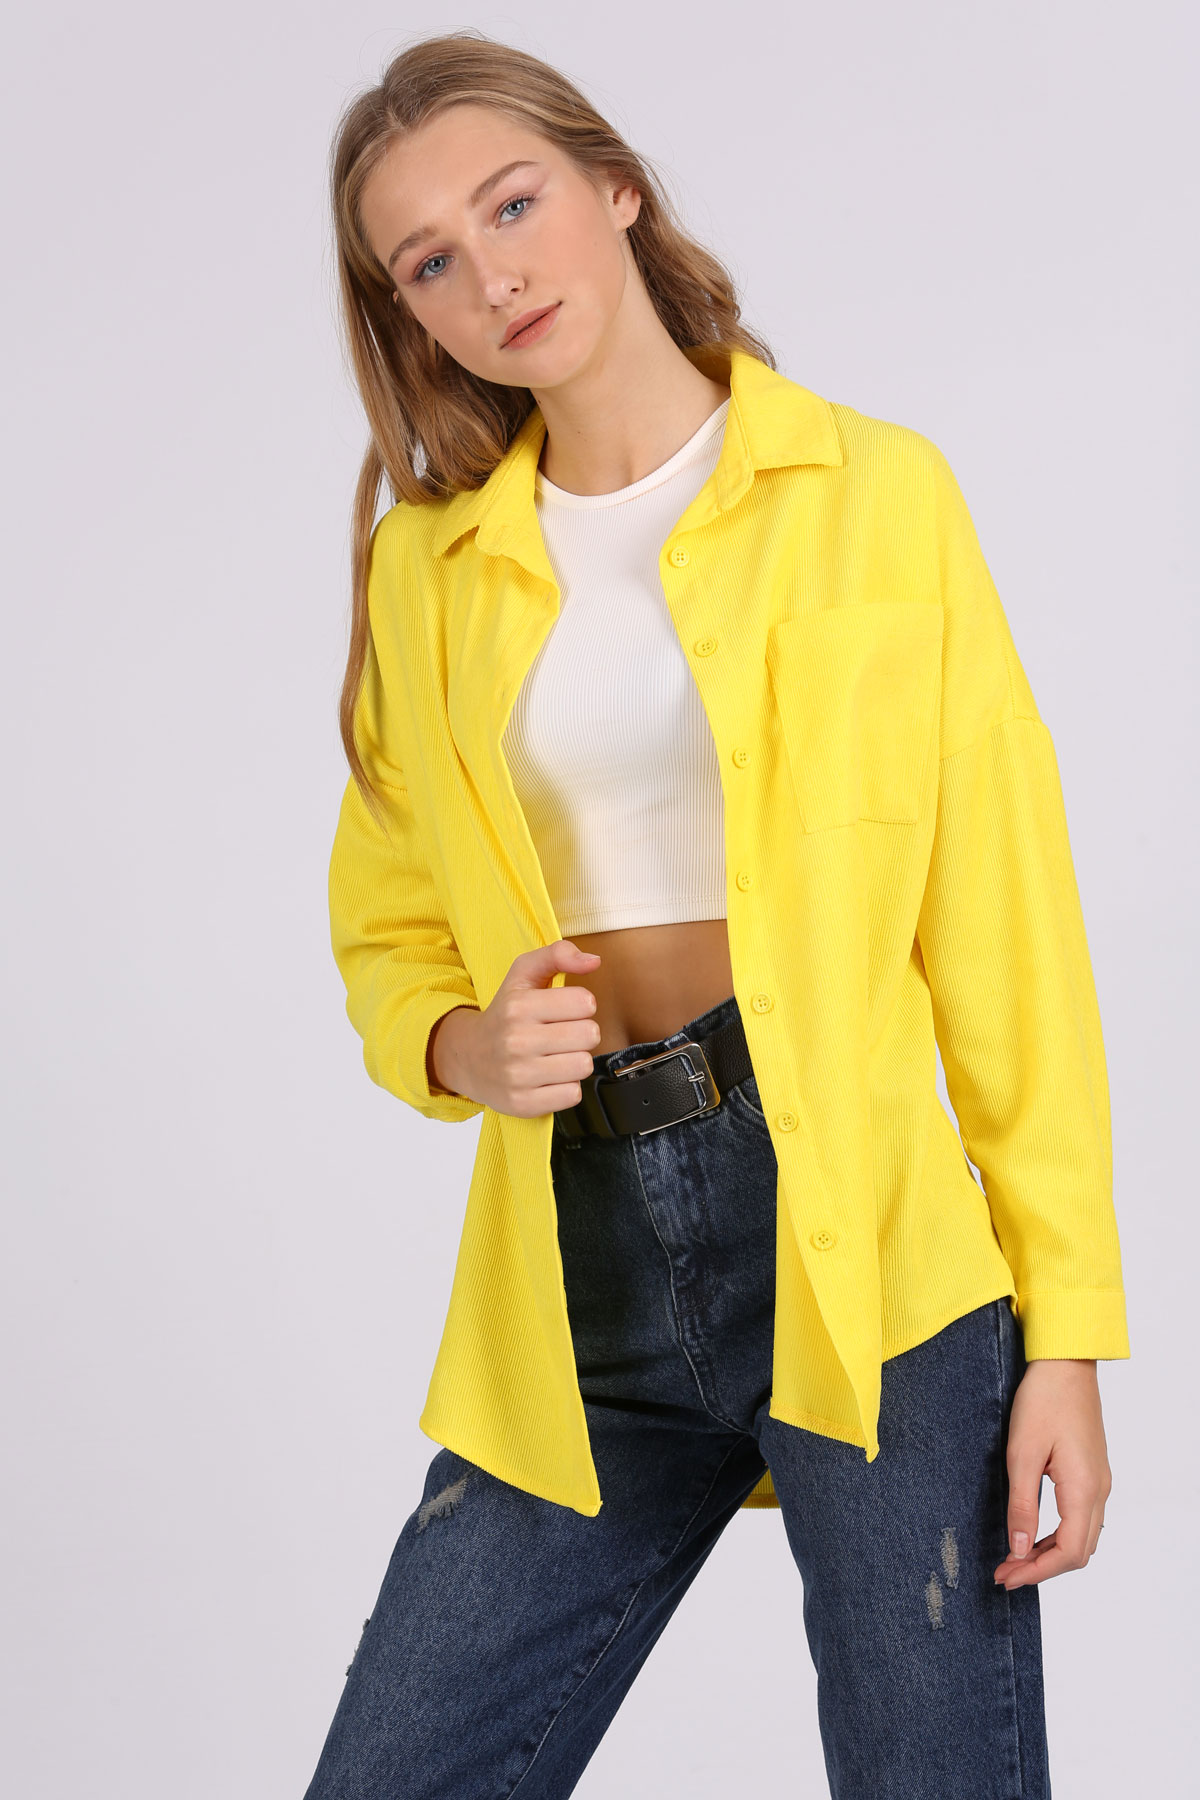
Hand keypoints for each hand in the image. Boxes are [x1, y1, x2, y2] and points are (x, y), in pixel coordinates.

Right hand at [428, 940, 602, 1116]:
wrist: (467, 1058)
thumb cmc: (504, 1014)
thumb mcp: (522, 975)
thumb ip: (557, 954)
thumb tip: (594, 961)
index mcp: (519, 1006)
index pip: (585, 1003)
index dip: (581, 1005)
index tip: (565, 1009)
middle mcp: (516, 1041)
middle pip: (590, 1035)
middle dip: (582, 1033)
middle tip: (563, 1034)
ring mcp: (518, 1075)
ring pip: (583, 1066)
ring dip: (575, 1061)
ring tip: (556, 1056)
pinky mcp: (523, 1103)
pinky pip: (572, 1095)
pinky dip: (565, 1087)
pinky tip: (549, 1078)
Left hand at [994, 1358, 1111, 1590]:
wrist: (1066, 1363)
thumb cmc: (1043, 1400)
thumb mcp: (1022, 1453)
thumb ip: (1022, 1504)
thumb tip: (1018, 1548)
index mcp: (1084, 1489)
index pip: (1068, 1552)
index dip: (1037, 1571)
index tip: (1006, 1576)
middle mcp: (1098, 1490)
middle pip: (1079, 1551)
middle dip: (1042, 1568)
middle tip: (1005, 1573)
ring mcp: (1099, 1481)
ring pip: (1082, 1537)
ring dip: (1050, 1553)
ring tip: (1014, 1557)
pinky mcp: (1092, 1471)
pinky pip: (1081, 1518)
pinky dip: (1058, 1534)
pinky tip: (1033, 1531)